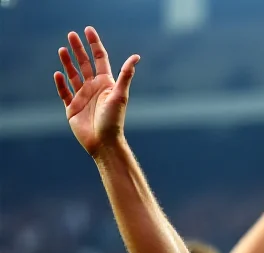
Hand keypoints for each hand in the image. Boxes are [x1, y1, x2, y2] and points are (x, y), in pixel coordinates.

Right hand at [54, 27, 139, 156]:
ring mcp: (82, 97)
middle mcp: (94, 88)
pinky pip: (64, 93)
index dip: (94, 44)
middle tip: (71, 34)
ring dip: (67, 62)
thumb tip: (136, 57)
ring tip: (61, 49)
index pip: (99, 59)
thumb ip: (126, 75)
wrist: (104, 142)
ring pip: (73, 75)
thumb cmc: (114, 120)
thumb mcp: (120, 95)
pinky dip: (60, 83)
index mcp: (106, 84)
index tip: (88, 30)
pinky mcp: (72, 108)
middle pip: (84, 64)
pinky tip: (57, 73)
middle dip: (78, 49)